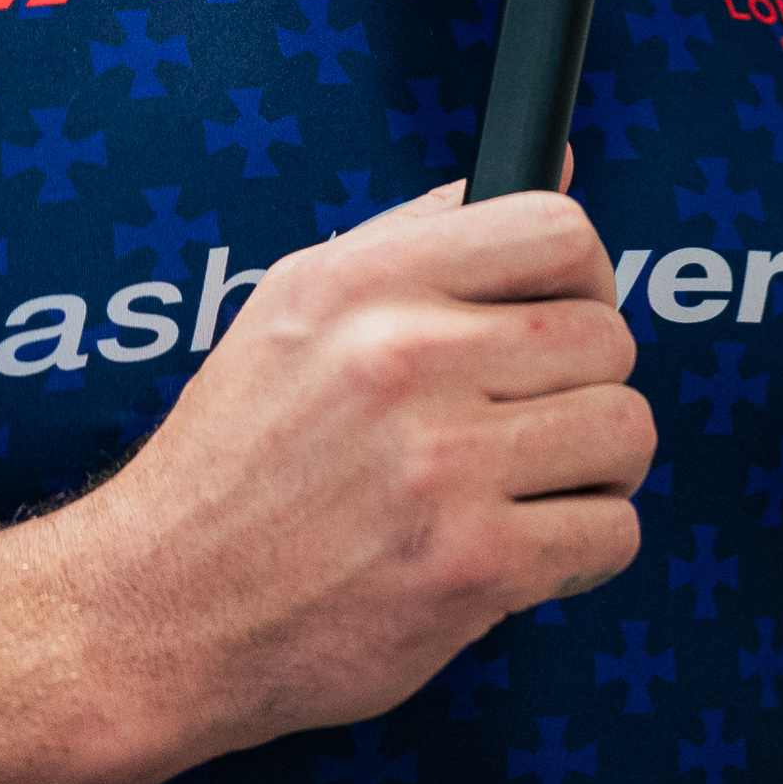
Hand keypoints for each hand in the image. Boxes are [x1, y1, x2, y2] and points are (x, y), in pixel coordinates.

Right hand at [58, 174, 650, 763]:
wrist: (157, 615)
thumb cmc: (233, 467)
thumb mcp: (295, 307)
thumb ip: (425, 233)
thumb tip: (558, 168)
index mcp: (363, 285)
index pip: (556, 232)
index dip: (586, 278)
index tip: (570, 313)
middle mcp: (401, 359)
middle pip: (607, 338)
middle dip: (585, 387)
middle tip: (533, 424)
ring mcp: (440, 464)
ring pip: (626, 431)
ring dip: (596, 470)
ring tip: (532, 487)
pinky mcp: (470, 565)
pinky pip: (612, 532)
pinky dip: (583, 549)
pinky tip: (524, 552)